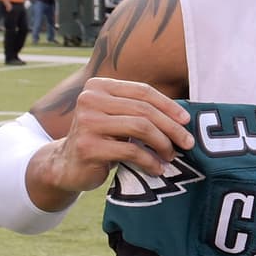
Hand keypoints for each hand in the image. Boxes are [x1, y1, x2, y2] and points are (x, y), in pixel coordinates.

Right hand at [36, 77, 193, 197]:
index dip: (168, 105)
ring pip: (140, 128)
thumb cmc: (102, 140)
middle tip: (188, 143)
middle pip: (144, 110)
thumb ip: (139, 110)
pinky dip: (150, 161)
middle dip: (171, 127)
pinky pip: (131, 151)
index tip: (187, 121)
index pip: (142, 91)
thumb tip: (184, 117)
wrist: (68, 165)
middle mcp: (89, 99)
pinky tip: (157, 169)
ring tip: (171, 156)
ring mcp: (87, 122)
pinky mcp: (88, 147)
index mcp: (98, 86)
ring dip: (162, 144)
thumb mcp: (117, 118)